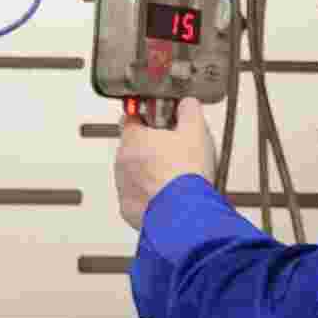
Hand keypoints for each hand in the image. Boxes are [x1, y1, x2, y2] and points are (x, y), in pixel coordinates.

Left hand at [115, 104, 218, 230]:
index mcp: (133, 139)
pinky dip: (150, 196)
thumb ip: (189, 110)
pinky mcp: (128, 209)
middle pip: (133, 147)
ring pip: (134, 173)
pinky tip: (169, 196)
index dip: (148, 118)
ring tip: (174, 178)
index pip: (131, 117)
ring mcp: (123, 187)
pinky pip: (137, 197)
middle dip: (151, 148)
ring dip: (149, 173)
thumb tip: (187, 103)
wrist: (184, 214)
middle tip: (174, 152)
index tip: (161, 123)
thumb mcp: (195, 132)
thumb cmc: (185, 175)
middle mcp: (122, 162)